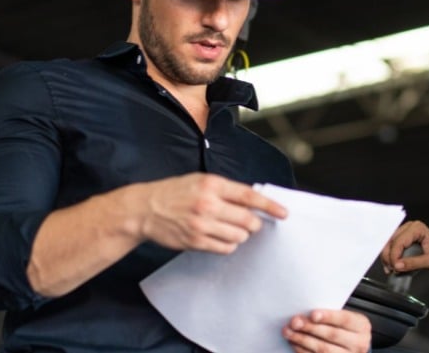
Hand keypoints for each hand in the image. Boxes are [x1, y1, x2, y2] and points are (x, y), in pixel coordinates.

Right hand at [139, 173, 286, 253]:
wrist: (145, 208)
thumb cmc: (175, 192)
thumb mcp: (201, 180)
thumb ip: (226, 190)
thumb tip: (253, 202)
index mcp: (212, 184)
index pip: (249, 196)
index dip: (270, 205)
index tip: (284, 213)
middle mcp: (208, 204)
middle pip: (248, 220)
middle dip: (255, 224)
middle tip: (252, 223)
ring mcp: (201, 225)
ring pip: (239, 237)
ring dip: (241, 235)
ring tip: (230, 229)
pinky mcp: (195, 241)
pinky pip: (225, 248)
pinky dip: (229, 245)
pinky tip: (220, 237)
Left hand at [283, 309, 370, 352]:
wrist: (351, 347)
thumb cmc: (343, 328)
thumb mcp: (344, 318)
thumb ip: (330, 315)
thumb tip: (305, 314)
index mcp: (361, 327)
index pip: (345, 319)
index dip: (328, 316)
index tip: (312, 314)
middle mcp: (358, 344)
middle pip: (332, 335)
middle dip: (311, 328)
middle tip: (295, 322)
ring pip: (323, 350)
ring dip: (303, 340)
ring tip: (289, 332)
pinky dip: (303, 350)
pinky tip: (294, 343)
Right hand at [381, 220, 428, 273]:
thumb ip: (413, 263)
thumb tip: (397, 266)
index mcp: (417, 228)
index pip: (399, 241)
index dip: (394, 255)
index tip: (395, 268)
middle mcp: (410, 227)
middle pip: (391, 241)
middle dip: (389, 257)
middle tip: (391, 270)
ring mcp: (406, 231)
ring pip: (389, 243)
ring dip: (388, 257)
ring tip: (391, 269)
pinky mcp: (404, 237)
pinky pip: (392, 245)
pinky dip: (390, 256)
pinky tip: (392, 265)